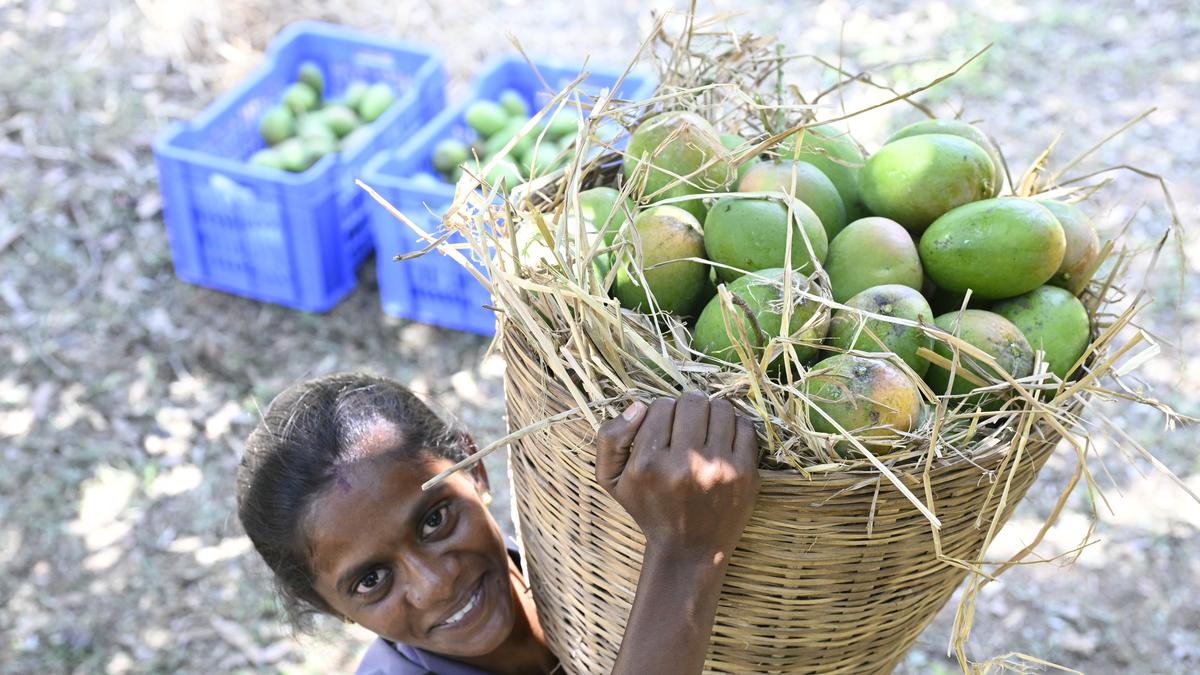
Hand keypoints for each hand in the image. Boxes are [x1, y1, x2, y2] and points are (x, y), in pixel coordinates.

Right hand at [595, 392, 760, 558]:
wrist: (689, 550)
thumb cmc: (649, 510)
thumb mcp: (611, 480)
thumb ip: (610, 437)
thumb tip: (638, 406)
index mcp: (648, 464)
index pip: (661, 406)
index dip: (661, 413)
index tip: (664, 431)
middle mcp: (684, 464)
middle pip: (693, 401)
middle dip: (688, 408)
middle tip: (686, 427)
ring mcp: (718, 468)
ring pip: (721, 408)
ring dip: (712, 414)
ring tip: (705, 433)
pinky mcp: (745, 474)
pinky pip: (744, 426)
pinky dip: (733, 428)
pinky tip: (722, 444)